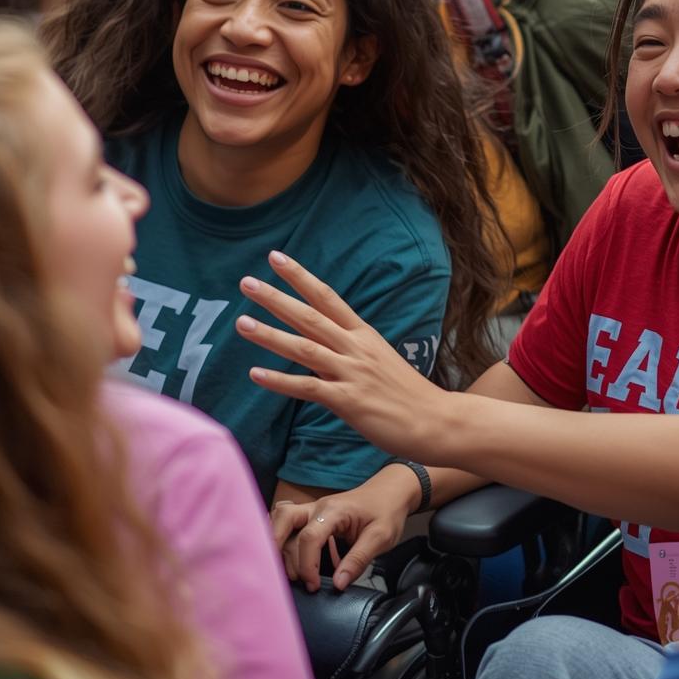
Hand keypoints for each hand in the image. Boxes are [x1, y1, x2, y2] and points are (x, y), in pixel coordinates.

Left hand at [237, 251, 450, 461]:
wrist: (436, 420)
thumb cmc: (408, 395)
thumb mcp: (380, 361)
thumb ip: (351, 350)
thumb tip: (323, 346)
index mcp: (363, 334)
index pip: (327, 297)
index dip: (300, 277)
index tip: (277, 258)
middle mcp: (356, 348)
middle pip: (310, 316)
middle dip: (276, 298)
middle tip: (247, 282)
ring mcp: (352, 373)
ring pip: (304, 348)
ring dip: (271, 335)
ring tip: (242, 322)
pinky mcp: (349, 401)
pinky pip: (308, 388)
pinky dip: (280, 381)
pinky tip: (256, 373)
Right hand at [272, 467, 418, 590]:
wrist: (391, 490)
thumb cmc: (386, 511)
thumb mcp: (381, 537)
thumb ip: (358, 560)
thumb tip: (338, 584)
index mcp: (334, 511)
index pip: (309, 537)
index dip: (307, 565)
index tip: (313, 585)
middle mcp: (317, 507)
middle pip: (283, 520)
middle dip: (279, 549)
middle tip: (294, 577)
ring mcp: (312, 510)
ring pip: (281, 520)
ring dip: (278, 545)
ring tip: (292, 572)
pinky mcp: (311, 516)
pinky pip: (288, 523)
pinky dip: (280, 537)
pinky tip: (285, 556)